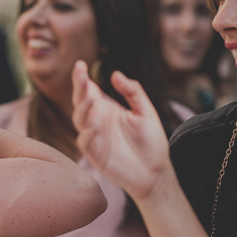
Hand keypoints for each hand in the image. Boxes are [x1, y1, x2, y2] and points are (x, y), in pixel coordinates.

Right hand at [70, 60, 170, 200]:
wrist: (157, 172)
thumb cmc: (151, 142)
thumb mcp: (146, 112)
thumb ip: (133, 92)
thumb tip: (115, 74)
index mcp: (107, 108)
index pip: (89, 90)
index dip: (82, 78)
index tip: (80, 64)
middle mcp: (97, 120)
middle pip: (81, 101)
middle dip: (79, 88)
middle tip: (81, 76)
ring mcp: (94, 137)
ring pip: (79, 119)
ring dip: (83, 109)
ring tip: (91, 99)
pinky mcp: (95, 154)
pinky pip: (85, 142)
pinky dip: (87, 134)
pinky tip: (94, 126)